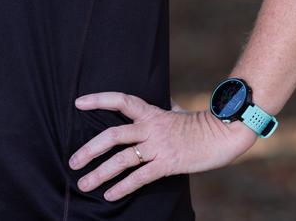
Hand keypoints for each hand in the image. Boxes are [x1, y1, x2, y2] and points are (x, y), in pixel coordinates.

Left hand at [68, 91, 256, 200]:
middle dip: (89, 150)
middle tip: (73, 162)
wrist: (222, 134)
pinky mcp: (167, 164)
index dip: (98, 99)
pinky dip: (122, 187)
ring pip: (122, 159)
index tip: (78, 103)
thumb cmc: (199, 123)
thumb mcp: (178, 110)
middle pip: (112, 136)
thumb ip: (166, 108)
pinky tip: (109, 195)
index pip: (120, 101)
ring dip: (100, 173)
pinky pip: (140, 178)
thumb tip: (165, 101)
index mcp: (150, 112)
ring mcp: (158, 146)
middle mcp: (150, 128)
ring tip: (84, 184)